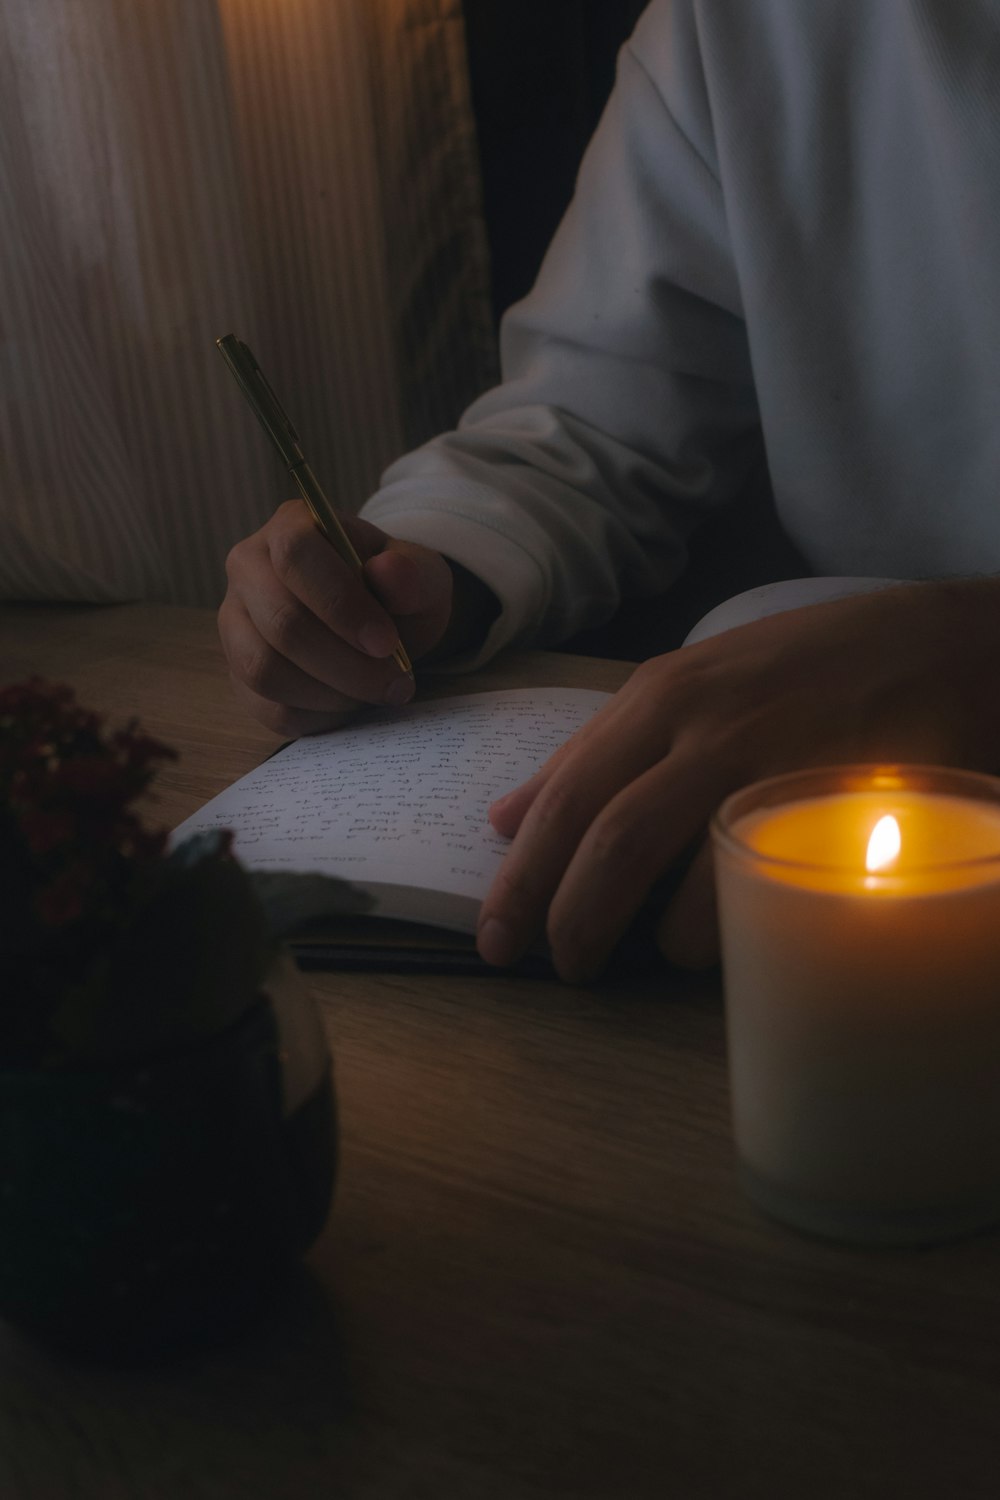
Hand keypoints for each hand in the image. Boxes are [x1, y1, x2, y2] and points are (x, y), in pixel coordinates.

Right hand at [219, 500, 455, 735]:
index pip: (295, 555)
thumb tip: (391, 573)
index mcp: (290, 527)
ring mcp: (235, 624)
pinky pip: (268, 707)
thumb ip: (412, 574)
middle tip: (395, 681)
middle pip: (281, 623)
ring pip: (265, 671)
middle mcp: (248, 569)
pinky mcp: (239, 673)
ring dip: (333, 694)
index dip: (341, 604)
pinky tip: (351, 702)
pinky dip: (319, 716)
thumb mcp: (420, 576)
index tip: (387, 643)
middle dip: (347, 664)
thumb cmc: (395, 593)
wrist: (381, 627)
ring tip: (376, 691)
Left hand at [475, 580, 999, 981]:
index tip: (492, 935)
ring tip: (647, 957)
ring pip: (681, 865)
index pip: (565, 794)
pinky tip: (724, 937)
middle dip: (569, 917)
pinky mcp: (828, 795)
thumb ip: (596, 751)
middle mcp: (701, 721)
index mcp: (658, 695)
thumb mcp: (689, 688)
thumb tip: (505, 817)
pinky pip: (753, 881)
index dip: (521, 874)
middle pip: (607, 838)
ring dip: (649, 935)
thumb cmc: (804, 673)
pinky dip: (724, 926)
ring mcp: (767, 757)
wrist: (941, 643)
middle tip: (561, 966)